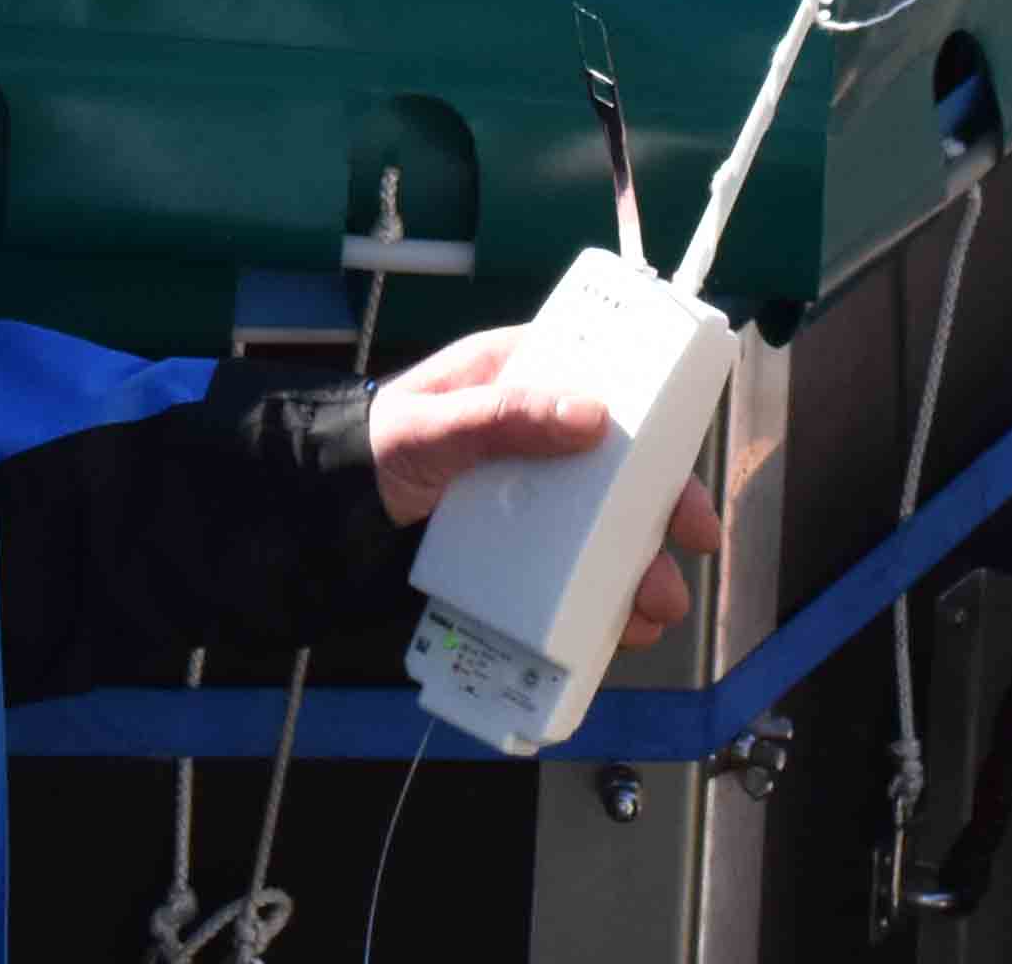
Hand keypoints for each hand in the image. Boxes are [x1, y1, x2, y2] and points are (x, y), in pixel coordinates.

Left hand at [364, 328, 727, 659]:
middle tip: (691, 546)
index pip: (609, 388)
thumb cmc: (372, 447)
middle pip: (623, 472)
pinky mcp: (518, 553)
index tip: (687, 466)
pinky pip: (572, 575)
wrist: (319, 519)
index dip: (659, 424)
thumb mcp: (433, 424)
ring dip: (640, 570)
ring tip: (653, 612)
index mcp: (524, 381)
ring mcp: (532, 502)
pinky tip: (617, 631)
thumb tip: (593, 416)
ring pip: (606, 531)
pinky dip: (601, 604)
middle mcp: (538, 439)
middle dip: (663, 512)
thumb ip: (503, 417)